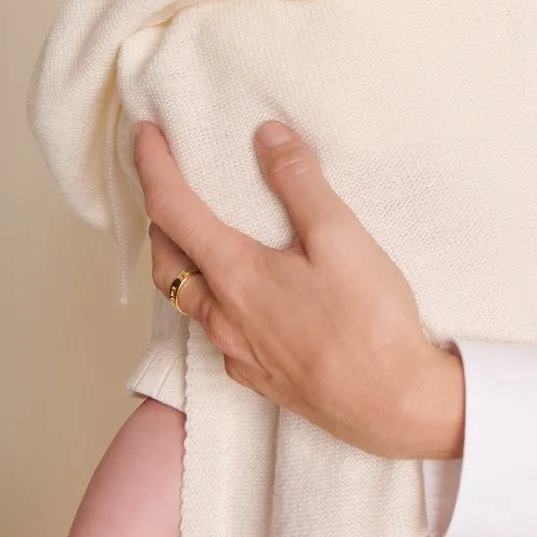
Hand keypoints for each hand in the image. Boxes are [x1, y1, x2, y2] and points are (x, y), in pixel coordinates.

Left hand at [134, 120, 464, 460]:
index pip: (172, 209)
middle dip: (158, 217)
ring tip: (198, 232)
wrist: (393, 404)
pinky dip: (212, 297)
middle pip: (165, 260)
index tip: (143, 132)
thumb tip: (266, 136)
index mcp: (236, 274)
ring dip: (180, 259)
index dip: (152, 166)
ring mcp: (238, 352)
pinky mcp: (260, 376)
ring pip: (187, 300)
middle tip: (166, 182)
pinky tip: (241, 293)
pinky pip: (216, 331)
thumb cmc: (369, 320)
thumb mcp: (340, 234)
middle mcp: (223, 316)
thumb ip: (299, 181)